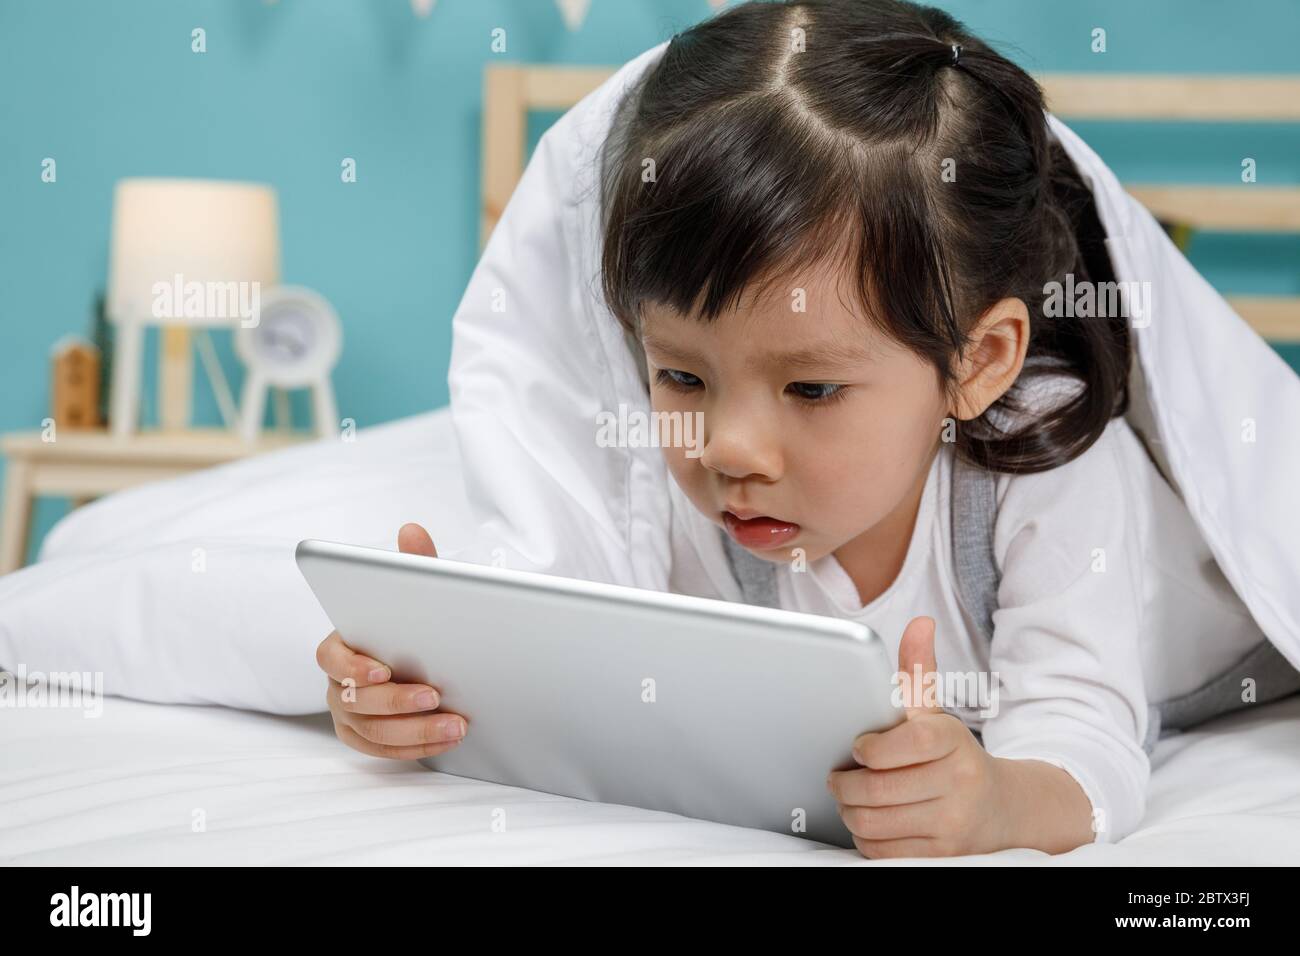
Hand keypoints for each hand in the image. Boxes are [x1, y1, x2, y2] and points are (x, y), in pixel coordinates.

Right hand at [316, 522, 467, 758]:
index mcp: (343, 643)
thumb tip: (412, 530)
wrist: (429, 655)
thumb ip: (415, 564)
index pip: (330, 656)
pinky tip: (448, 739)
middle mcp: (337, 682)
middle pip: (354, 700)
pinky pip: (384, 752)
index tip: (383, 670)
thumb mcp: (418, 591)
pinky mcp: (366, 737)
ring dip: (414, 729)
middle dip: (397, 701)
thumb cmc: (414, 622)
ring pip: (372, 730)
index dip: (353, 666)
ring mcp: (349, 713)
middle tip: (436, 695)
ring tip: (455, 723)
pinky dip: (417, 747)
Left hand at [827, 616, 1007, 857]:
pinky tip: (870, 822)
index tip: (859, 748)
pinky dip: (865, 839)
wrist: (1003, 810)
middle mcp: (959, 784)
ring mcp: (953, 824)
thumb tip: (919, 624)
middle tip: (838, 777)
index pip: (907, 742)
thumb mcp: (937, 714)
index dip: (871, 748)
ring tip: (850, 799)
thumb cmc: (953, 756)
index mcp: (953, 741)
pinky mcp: (943, 858)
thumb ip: (919, 672)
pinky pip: (882, 851)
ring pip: (874, 823)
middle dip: (845, 784)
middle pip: (877, 788)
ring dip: (850, 811)